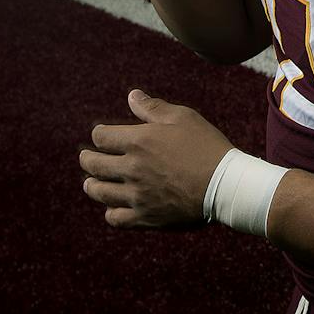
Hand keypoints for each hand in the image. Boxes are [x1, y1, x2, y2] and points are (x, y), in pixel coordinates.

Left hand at [80, 89, 234, 227]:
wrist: (226, 184)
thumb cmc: (207, 146)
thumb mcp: (183, 118)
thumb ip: (154, 107)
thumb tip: (132, 95)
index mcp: (139, 141)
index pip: (101, 137)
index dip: (99, 134)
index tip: (102, 135)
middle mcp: (132, 168)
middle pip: (94, 165)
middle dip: (87, 159)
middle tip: (87, 158)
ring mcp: (137, 195)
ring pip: (100, 192)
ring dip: (92, 186)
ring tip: (91, 183)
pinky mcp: (146, 217)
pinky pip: (116, 218)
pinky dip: (110, 212)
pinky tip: (113, 206)